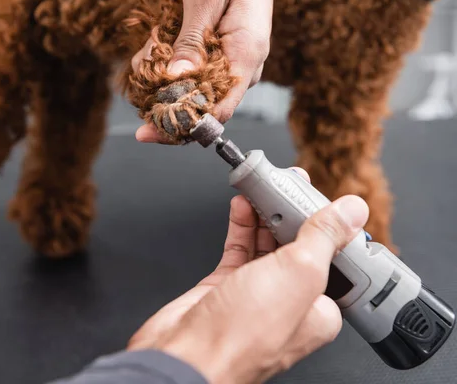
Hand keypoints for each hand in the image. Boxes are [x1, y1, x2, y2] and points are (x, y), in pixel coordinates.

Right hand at [128, 168, 369, 382]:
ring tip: (264, 187)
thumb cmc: (242, 335)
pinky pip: (238, 249)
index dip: (330, 225)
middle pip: (297, 247)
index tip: (323, 198)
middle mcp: (288, 303)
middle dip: (293, 213)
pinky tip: (242, 207)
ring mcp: (255, 294)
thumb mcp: (299, 274)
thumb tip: (353, 210)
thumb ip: (325, 237)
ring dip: (264, 215)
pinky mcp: (225, 287)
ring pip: (265, 245)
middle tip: (289, 184)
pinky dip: (240, 226)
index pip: (334, 259)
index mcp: (318, 309)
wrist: (185, 353)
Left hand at [132, 0, 272, 142]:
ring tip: (150, 43)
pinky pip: (188, 75)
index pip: (219, 111)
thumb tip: (177, 80)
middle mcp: (241, 68)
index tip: (148, 129)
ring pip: (188, 91)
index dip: (183, 125)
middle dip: (162, 94)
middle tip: (142, 62)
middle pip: (199, 106)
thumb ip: (192, 38)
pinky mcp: (216, 58)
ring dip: (158, 75)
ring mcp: (229, 65)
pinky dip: (163, 64)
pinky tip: (155, 42)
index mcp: (246, 55)